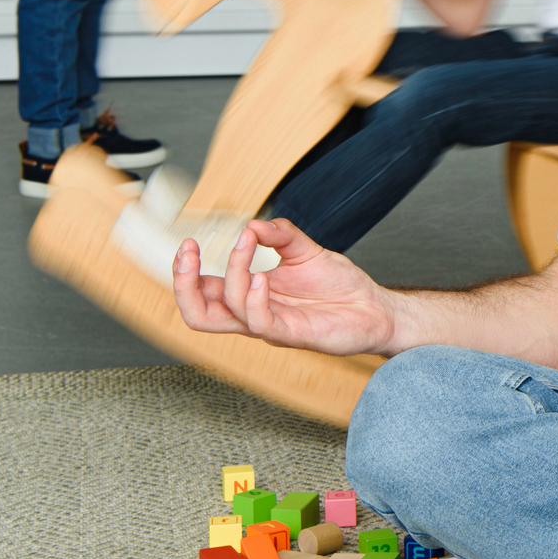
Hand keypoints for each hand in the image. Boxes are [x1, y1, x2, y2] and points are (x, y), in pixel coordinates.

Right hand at [173, 217, 397, 355]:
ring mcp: (271, 325)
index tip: (188, 243)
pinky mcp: (292, 334)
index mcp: (251, 294)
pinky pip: (258, 322)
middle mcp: (254, 312)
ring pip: (222, 315)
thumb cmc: (340, 286)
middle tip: (188, 253)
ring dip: (230, 274)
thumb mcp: (306, 250)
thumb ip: (280, 235)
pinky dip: (252, 298)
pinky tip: (261, 277)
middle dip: (182, 284)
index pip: (203, 291)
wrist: (375, 307)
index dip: (185, 271)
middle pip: (197, 313)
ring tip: (246, 246)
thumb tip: (253, 224)